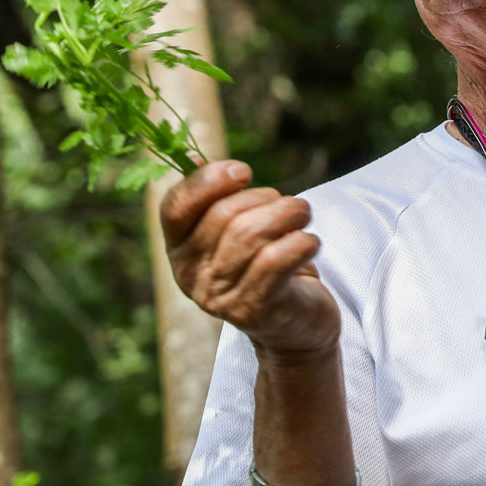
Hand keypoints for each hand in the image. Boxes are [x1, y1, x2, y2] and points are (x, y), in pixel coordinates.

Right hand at [160, 161, 340, 361]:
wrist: (295, 326)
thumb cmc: (266, 265)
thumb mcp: (236, 231)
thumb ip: (216, 197)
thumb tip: (193, 158)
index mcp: (179, 250)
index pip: (175, 206)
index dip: (207, 181)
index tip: (243, 171)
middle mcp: (190, 276)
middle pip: (224, 215)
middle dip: (266, 199)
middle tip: (290, 206)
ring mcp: (219, 298)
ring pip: (252, 234)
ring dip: (290, 214)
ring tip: (303, 215)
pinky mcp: (252, 311)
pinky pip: (277, 261)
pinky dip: (302, 242)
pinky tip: (310, 243)